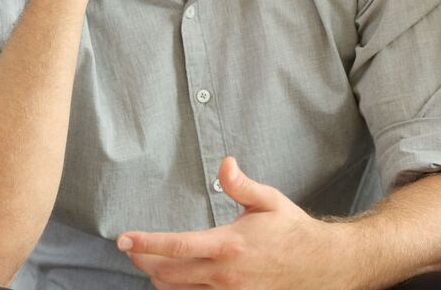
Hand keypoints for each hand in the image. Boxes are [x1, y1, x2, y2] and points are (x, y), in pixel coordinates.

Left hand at [118, 157, 344, 289]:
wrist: (317, 265)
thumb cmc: (291, 230)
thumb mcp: (268, 201)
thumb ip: (241, 185)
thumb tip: (224, 163)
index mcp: (230, 245)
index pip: (177, 245)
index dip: (146, 243)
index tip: (123, 238)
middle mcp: (224, 274)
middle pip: (168, 273)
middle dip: (143, 260)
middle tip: (129, 247)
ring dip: (157, 276)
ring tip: (147, 260)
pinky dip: (177, 289)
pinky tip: (172, 277)